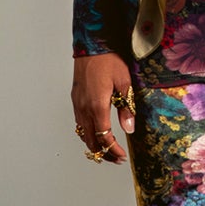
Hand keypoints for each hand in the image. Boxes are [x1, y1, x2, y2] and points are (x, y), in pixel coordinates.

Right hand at [70, 50, 134, 164]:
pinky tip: (95, 133)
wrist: (91, 46)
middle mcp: (84, 108)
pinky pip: (79, 123)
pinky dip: (87, 133)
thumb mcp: (124, 83)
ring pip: (82, 133)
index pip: (104, 137)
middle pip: (91, 140)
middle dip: (103, 153)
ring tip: (106, 150)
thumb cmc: (109, 61)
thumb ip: (126, 108)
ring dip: (94, 144)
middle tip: (116, 159)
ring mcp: (78, 104)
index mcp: (97, 106)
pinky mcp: (75, 99)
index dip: (113, 150)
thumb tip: (129, 128)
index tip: (122, 156)